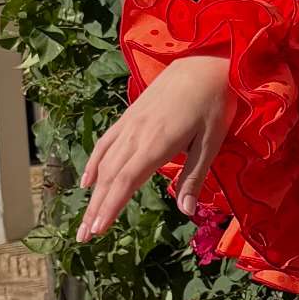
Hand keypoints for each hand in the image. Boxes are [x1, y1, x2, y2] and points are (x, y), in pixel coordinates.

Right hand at [77, 53, 232, 240]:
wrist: (204, 62)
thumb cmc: (214, 104)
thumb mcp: (211, 142)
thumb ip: (195, 177)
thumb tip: (186, 212)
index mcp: (157, 144)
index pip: (126, 182)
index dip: (110, 207)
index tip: (98, 230)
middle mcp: (137, 135)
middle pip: (110, 177)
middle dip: (96, 209)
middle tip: (84, 237)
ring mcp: (130, 125)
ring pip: (105, 163)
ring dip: (93, 194)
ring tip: (86, 219)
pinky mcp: (130, 116)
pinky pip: (106, 143)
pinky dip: (94, 163)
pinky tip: (88, 182)